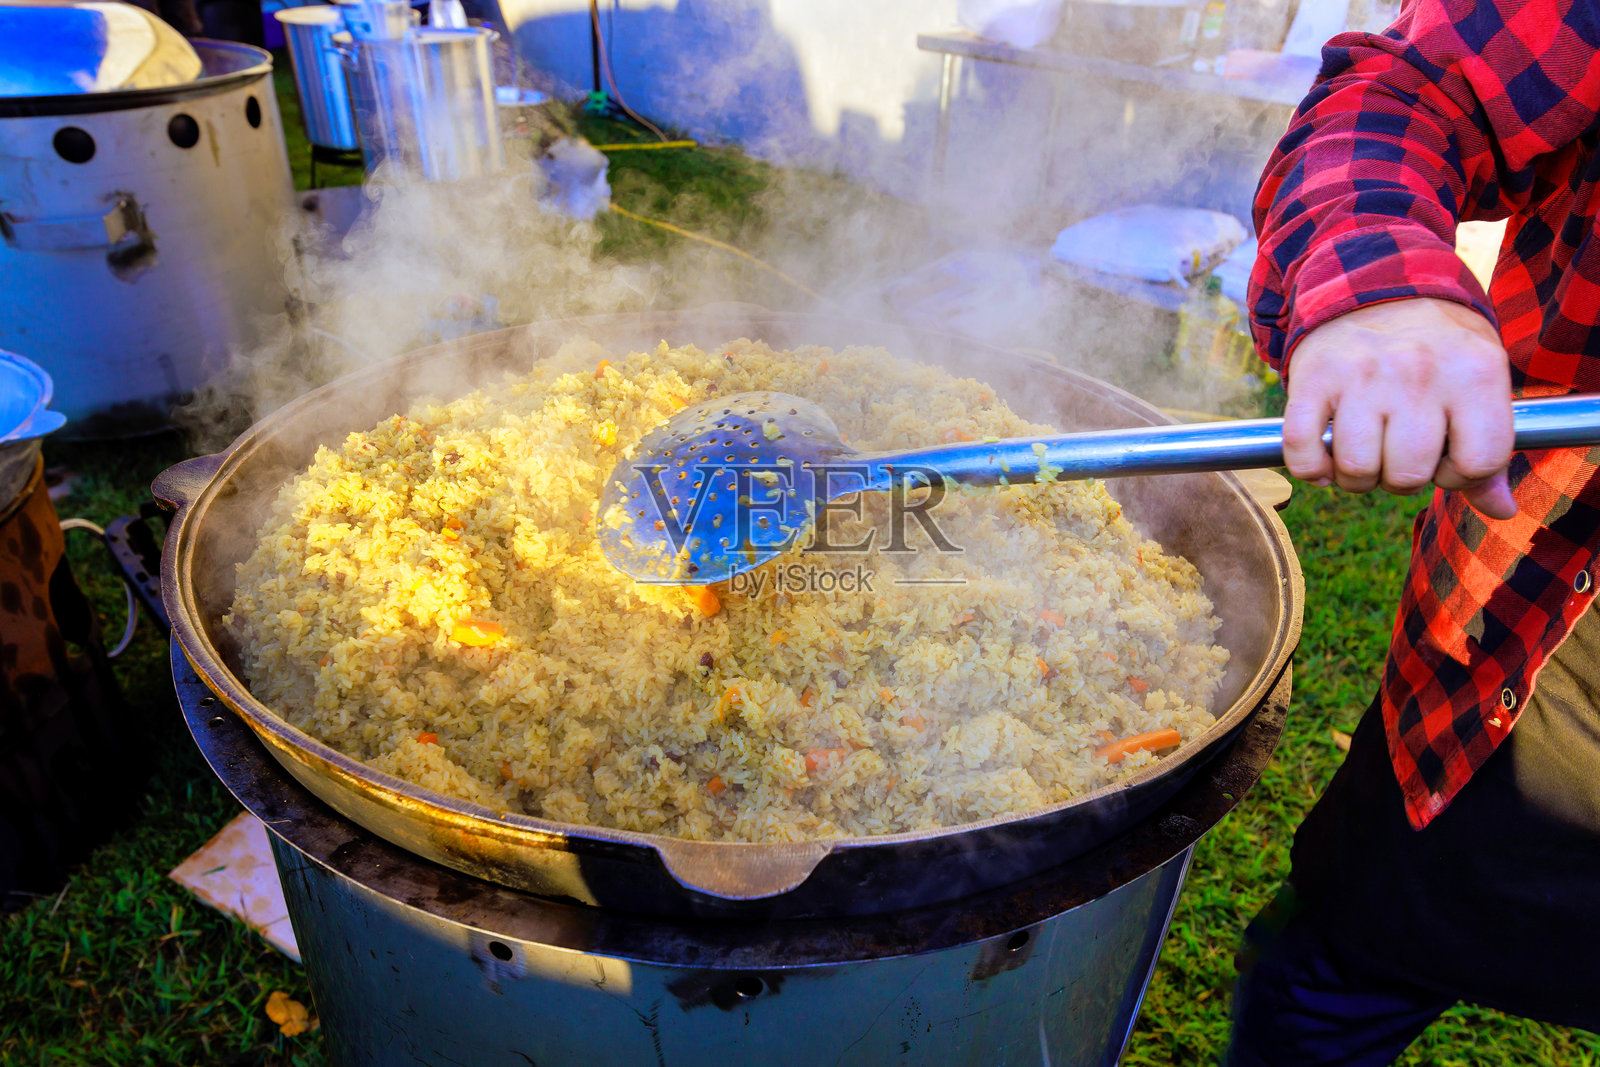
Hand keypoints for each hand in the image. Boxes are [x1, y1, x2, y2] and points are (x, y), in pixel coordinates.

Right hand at [1282, 298, 1515, 518]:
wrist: (1375, 286)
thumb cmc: (1436, 349)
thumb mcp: (1479, 383)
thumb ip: (1489, 449)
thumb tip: (1502, 512)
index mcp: (1475, 373)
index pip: (1477, 464)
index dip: (1458, 475)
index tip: (1445, 457)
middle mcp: (1419, 372)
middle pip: (1409, 475)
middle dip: (1400, 479)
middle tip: (1397, 455)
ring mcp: (1362, 374)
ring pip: (1355, 469)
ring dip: (1355, 477)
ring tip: (1363, 454)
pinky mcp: (1313, 377)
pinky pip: (1302, 451)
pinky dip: (1309, 469)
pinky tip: (1322, 459)